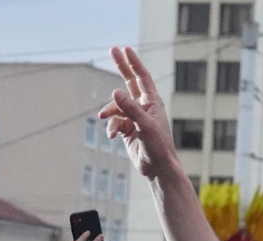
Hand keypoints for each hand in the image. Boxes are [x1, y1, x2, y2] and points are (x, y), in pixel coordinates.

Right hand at [100, 47, 177, 180]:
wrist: (157, 169)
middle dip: (121, 67)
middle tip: (112, 49)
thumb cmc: (158, 146)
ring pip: (116, 107)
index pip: (142, 77)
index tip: (125, 49)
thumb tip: (115, 91)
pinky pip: (114, 123)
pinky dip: (111, 127)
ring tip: (104, 118)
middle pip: (129, 82)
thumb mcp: (144, 125)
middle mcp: (144, 108)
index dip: (133, 62)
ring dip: (109, 112)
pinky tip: (112, 136)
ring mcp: (135, 118)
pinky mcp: (127, 131)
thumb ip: (130, 108)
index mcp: (153, 102)